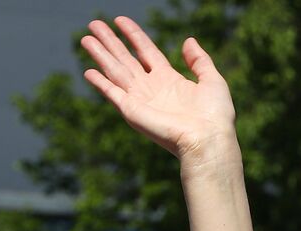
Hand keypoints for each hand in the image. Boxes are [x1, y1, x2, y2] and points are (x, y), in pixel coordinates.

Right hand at [82, 16, 235, 161]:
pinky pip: (113, 93)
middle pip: (126, 59)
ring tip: (86, 38)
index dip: (133, 35)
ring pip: (115, 71)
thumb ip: (199, 60)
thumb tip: (188, 40)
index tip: (120, 20)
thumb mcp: (212, 80)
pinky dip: (100, 83)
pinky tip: (88, 72)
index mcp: (170, 80)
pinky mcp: (132, 111)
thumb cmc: (215, 115)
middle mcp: (152, 88)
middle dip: (110, 41)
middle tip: (94, 24)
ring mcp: (141, 99)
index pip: (146, 51)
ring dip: (100, 55)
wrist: (208, 139)